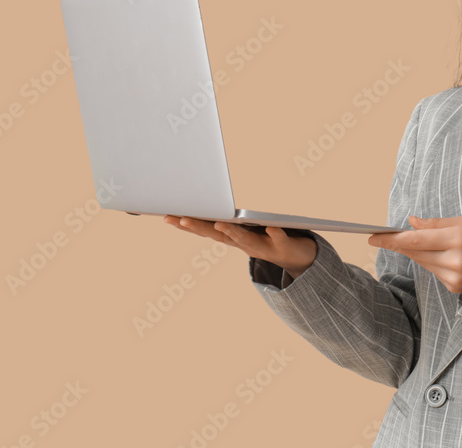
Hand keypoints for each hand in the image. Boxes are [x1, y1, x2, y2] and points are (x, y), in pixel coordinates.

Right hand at [163, 215, 316, 278]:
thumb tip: (203, 203)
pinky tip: (273, 227)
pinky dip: (275, 234)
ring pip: (244, 239)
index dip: (186, 224)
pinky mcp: (282, 245)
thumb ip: (224, 220)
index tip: (165, 216)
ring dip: (232, 232)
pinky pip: (279, 238)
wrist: (295, 257)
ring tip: (220, 223)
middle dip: (198, 227)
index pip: (205, 229)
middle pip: (218, 235)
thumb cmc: (265, 238)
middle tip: (180, 218)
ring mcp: (262, 246)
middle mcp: (242, 244)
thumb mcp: (243, 228)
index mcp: (232, 237)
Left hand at [368, 216, 461, 293]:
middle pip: (416, 252)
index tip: (373, 237)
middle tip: (383, 237)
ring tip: (428, 243)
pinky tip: (445, 257)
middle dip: (400, 244)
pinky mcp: (455, 287)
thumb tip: (410, 223)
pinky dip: (433, 263)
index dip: (392, 239)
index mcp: (459, 238)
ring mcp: (456, 276)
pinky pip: (434, 272)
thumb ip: (434, 224)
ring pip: (423, 263)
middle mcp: (456, 260)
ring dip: (418, 252)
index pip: (417, 239)